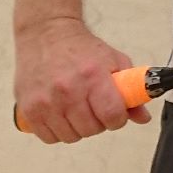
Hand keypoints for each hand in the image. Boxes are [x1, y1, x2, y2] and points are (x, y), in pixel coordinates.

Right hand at [13, 17, 150, 142]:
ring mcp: (46, 102)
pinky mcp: (29, 109)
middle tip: (95, 108)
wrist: (46, 34)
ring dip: (78, 128)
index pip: (112, 115)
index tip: (116, 113)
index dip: (118, 119)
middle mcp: (68, 90)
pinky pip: (49, 137)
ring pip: (71, 136)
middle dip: (99, 122)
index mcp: (93, 76)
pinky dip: (58, 131)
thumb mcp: (114, 61)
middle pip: (91, 129)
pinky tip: (61, 115)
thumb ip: (130, 90)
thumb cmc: (82, 48)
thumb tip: (143, 117)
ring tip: (78, 109)